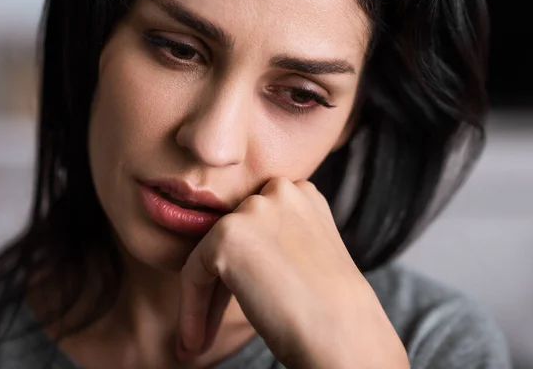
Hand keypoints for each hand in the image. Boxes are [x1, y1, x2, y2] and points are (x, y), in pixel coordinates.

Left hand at [177, 178, 408, 367]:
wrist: (342, 332)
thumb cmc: (331, 307)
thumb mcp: (310, 255)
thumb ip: (281, 239)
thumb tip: (245, 255)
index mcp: (303, 194)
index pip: (258, 224)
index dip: (246, 268)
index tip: (241, 303)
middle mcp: (280, 191)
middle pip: (233, 236)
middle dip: (224, 282)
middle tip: (214, 325)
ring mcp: (254, 208)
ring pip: (210, 255)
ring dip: (204, 299)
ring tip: (201, 340)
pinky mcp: (227, 234)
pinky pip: (195, 272)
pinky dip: (191, 310)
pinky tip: (194, 341)